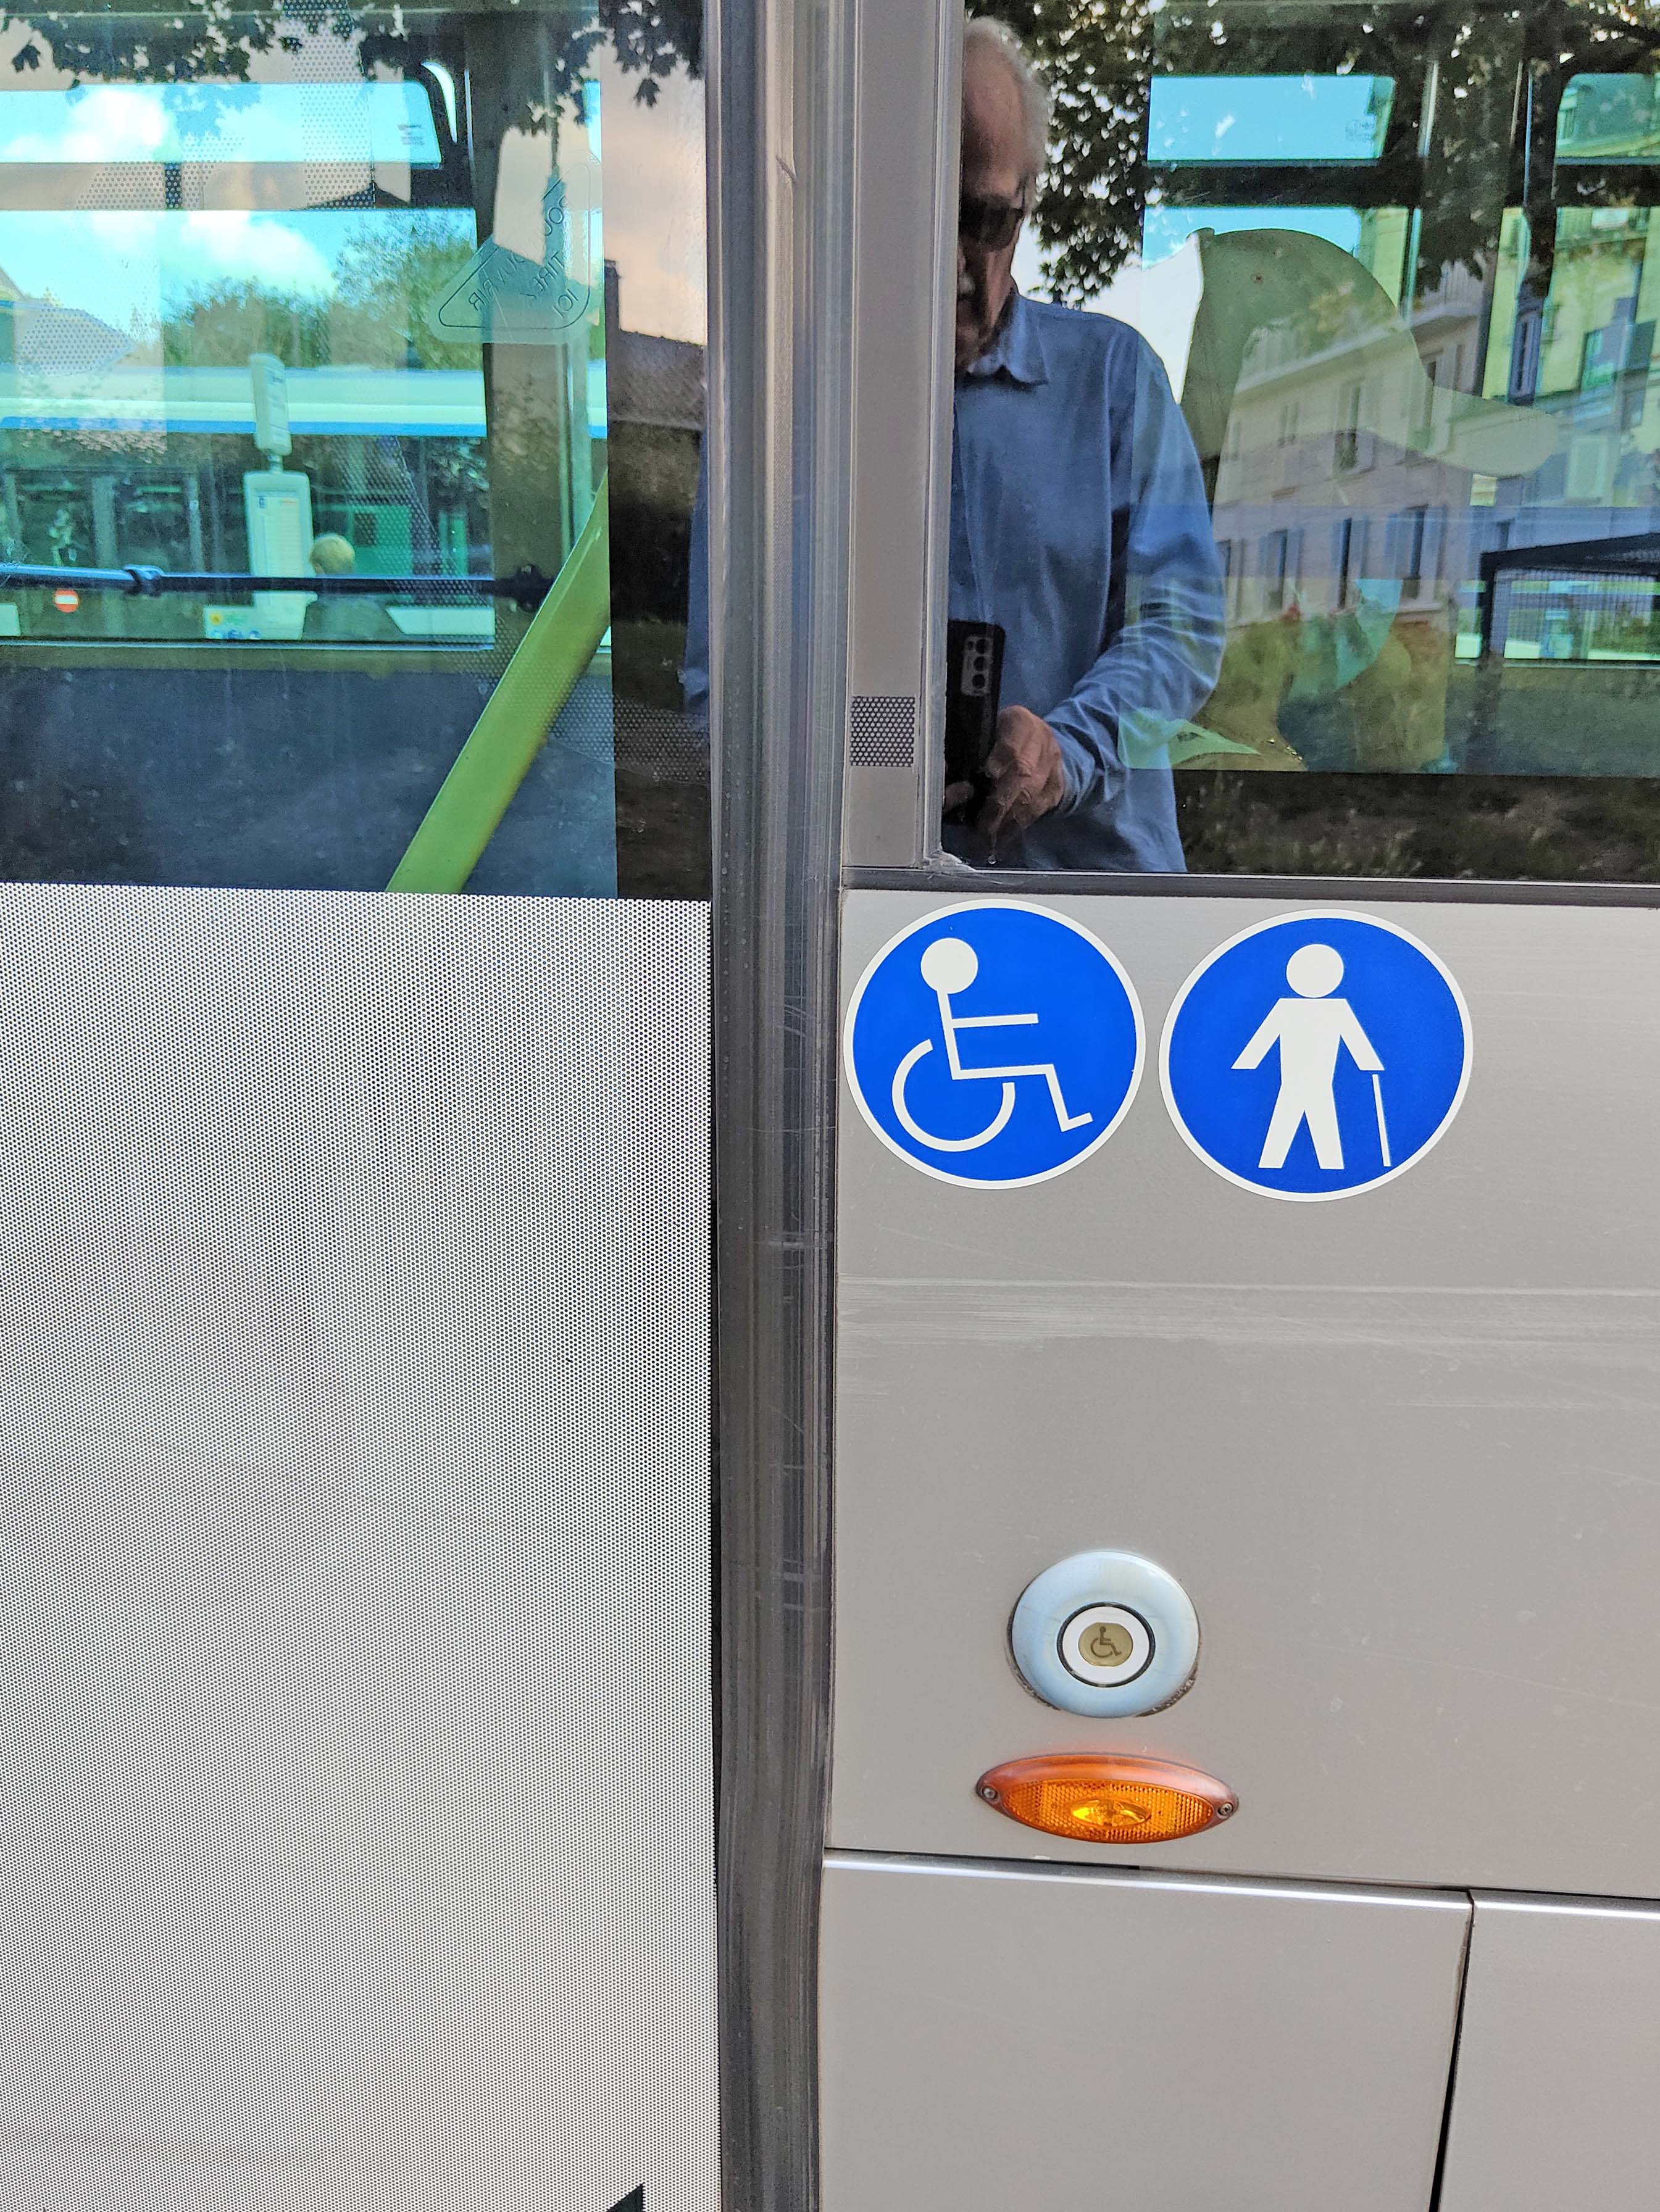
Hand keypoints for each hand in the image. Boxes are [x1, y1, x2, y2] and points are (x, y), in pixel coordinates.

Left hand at [950, 706, 1064, 847]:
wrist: (1041, 742)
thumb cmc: (999, 738)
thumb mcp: (986, 732)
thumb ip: (970, 750)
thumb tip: (945, 776)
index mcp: (1019, 721)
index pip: (1012, 741)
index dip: (1001, 758)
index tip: (988, 774)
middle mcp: (1041, 740)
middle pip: (1023, 774)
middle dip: (1000, 802)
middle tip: (982, 826)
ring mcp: (1052, 765)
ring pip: (1031, 796)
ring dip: (1008, 820)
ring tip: (987, 839)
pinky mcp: (1057, 786)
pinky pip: (1038, 810)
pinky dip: (1018, 827)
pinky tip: (1001, 840)